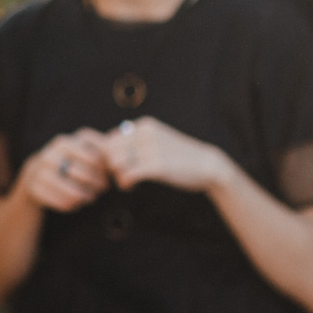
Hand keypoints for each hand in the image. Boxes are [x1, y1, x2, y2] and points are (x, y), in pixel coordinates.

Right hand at [18, 129, 113, 212]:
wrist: (35, 176)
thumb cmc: (69, 164)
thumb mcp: (83, 153)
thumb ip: (103, 153)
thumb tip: (125, 160)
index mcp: (66, 141)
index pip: (95, 157)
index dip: (106, 169)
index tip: (109, 174)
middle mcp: (51, 153)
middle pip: (84, 174)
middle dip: (97, 184)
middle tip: (102, 188)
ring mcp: (40, 170)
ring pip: (71, 190)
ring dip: (85, 196)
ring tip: (90, 197)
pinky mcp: (33, 187)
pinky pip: (58, 201)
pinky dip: (71, 204)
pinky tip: (75, 203)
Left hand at [102, 116, 233, 194]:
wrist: (207, 165)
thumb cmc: (177, 156)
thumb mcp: (155, 140)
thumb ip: (134, 142)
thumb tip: (106, 150)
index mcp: (143, 126)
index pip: (109, 139)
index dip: (108, 156)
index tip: (117, 167)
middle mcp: (145, 134)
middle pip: (108, 152)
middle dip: (110, 167)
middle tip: (120, 176)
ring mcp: (152, 149)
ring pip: (115, 163)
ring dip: (116, 176)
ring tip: (127, 181)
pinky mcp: (157, 166)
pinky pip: (127, 175)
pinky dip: (125, 183)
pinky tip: (132, 186)